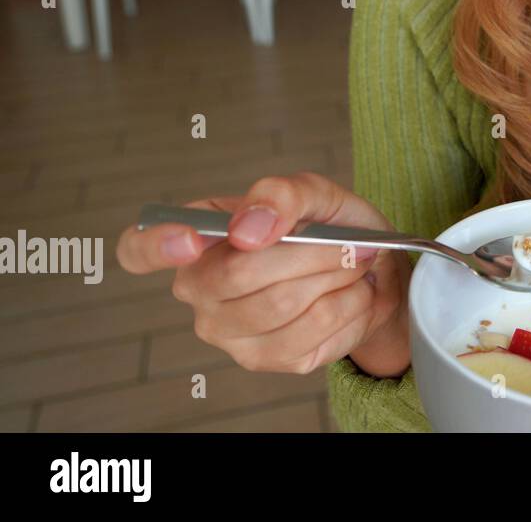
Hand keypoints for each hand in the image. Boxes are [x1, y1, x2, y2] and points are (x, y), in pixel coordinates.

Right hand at [117, 172, 410, 377]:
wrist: (370, 270)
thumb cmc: (329, 226)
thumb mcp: (314, 193)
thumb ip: (281, 195)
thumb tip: (249, 228)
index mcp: (198, 236)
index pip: (138, 248)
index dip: (156, 245)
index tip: (190, 239)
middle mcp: (197, 288)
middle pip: (240, 274)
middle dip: (312, 252)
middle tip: (349, 243)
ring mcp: (226, 331)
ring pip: (283, 304)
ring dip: (337, 278)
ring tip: (354, 264)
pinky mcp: (264, 360)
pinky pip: (313, 333)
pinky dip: (349, 305)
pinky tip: (353, 293)